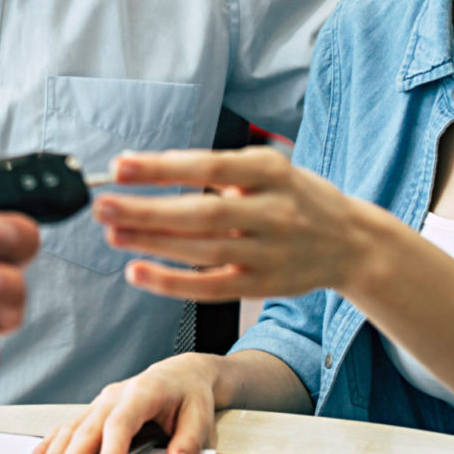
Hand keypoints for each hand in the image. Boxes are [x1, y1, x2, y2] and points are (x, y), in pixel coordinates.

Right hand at [25, 355, 218, 453]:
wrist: (182, 373)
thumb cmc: (189, 393)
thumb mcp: (200, 416)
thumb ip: (189, 442)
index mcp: (143, 392)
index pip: (120, 425)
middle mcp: (116, 395)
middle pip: (87, 429)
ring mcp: (102, 401)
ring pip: (72, 428)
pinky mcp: (95, 410)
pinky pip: (69, 426)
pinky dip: (51, 444)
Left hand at [93, 146, 384, 301]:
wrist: (352, 242)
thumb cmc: (296, 198)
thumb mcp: (269, 168)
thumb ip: (218, 170)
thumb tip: (147, 169)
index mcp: (271, 171)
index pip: (208, 166)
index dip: (162, 168)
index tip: (120, 166)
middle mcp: (273, 211)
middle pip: (200, 213)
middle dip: (146, 209)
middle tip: (102, 205)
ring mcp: (269, 252)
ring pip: (201, 251)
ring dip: (151, 242)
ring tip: (112, 232)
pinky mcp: (263, 285)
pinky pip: (210, 288)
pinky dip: (171, 282)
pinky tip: (138, 271)